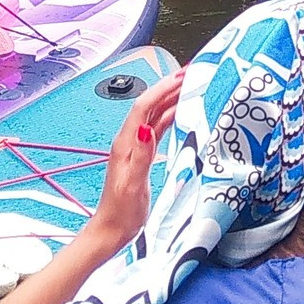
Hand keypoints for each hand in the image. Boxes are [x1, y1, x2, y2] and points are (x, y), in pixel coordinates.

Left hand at [84, 68, 185, 242]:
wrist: (112, 229)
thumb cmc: (121, 212)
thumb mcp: (131, 185)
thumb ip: (140, 156)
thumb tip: (146, 128)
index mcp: (125, 144)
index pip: (143, 107)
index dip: (162, 89)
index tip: (181, 76)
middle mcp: (129, 141)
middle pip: (150, 105)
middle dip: (169, 87)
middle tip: (191, 73)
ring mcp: (135, 147)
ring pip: (155, 114)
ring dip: (171, 98)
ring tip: (190, 85)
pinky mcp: (142, 154)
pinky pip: (158, 128)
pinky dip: (171, 115)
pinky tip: (182, 111)